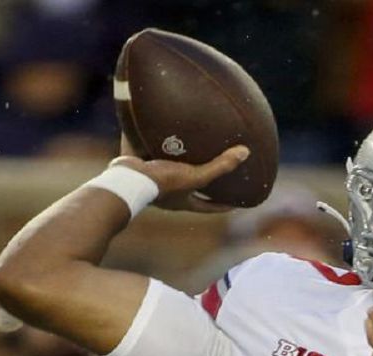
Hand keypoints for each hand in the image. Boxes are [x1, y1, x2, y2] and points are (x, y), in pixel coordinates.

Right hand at [112, 134, 248, 213]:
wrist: (126, 178)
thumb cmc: (162, 182)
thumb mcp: (195, 176)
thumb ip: (220, 166)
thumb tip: (246, 153)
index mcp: (184, 201)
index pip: (210, 206)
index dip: (225, 205)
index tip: (238, 203)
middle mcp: (170, 195)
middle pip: (191, 190)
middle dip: (203, 182)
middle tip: (217, 171)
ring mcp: (154, 181)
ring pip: (172, 171)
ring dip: (180, 162)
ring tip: (192, 147)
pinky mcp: (141, 167)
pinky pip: (153, 155)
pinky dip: (157, 145)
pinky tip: (162, 131)